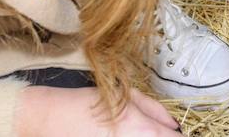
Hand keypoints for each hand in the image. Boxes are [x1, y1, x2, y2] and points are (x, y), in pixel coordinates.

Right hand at [15, 85, 180, 135]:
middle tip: (153, 130)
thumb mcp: (124, 96)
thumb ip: (154, 110)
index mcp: (144, 131)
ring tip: (128, 131)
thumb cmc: (85, 104)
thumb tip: (173, 124)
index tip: (175, 133)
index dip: (177, 135)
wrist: (51, 120)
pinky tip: (117, 135)